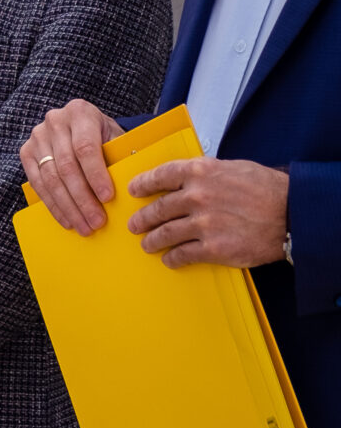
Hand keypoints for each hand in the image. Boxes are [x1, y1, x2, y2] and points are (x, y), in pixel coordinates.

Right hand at [20, 100, 121, 234]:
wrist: (80, 125)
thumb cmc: (104, 136)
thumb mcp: (116, 137)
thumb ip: (120, 156)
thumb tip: (131, 186)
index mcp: (80, 112)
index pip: (85, 148)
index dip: (96, 175)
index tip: (108, 198)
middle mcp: (55, 121)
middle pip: (66, 166)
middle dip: (82, 198)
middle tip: (97, 222)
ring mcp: (37, 137)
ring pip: (51, 178)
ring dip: (68, 207)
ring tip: (84, 227)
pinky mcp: (26, 152)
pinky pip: (38, 184)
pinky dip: (53, 205)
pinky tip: (67, 220)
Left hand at [127, 157, 290, 267]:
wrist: (292, 215)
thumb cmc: (267, 190)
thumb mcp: (232, 169)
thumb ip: (204, 174)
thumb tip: (183, 178)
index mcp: (200, 172)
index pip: (159, 176)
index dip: (143, 184)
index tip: (134, 191)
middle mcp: (197, 196)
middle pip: (157, 209)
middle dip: (142, 219)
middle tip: (135, 224)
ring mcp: (203, 223)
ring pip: (165, 234)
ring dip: (152, 241)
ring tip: (147, 244)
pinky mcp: (213, 248)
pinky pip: (182, 255)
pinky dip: (172, 258)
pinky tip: (170, 259)